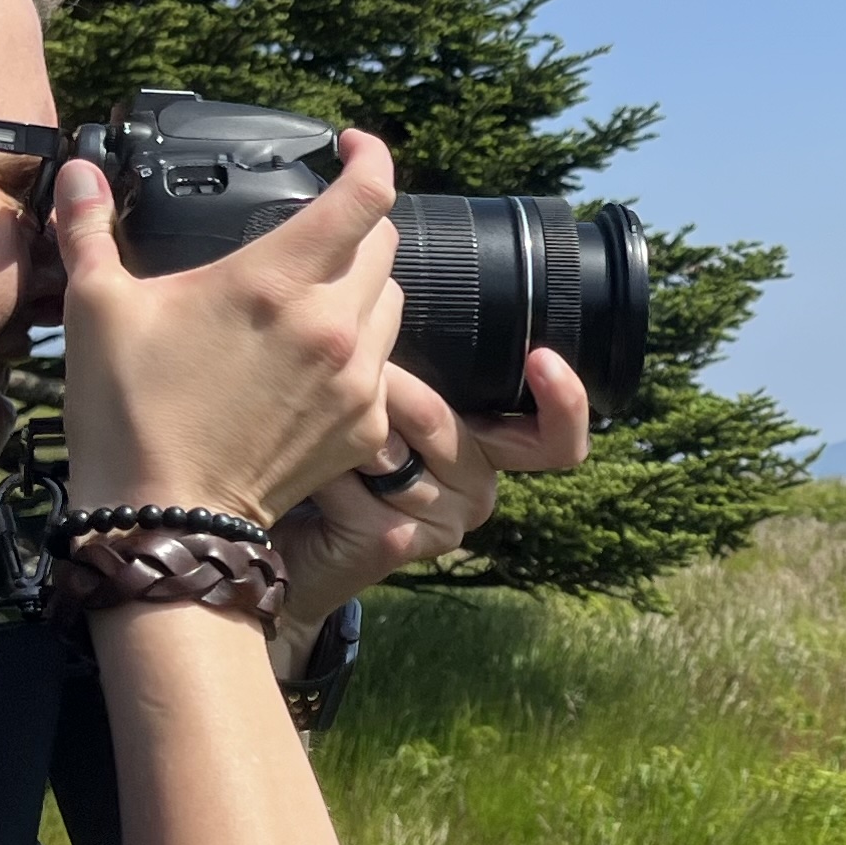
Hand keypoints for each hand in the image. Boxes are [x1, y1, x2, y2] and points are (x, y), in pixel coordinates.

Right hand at [51, 133, 403, 524]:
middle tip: (316, 231)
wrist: (164, 518)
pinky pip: (385, 367)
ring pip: (391, 304)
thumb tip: (78, 173)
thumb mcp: (96, 307)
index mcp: (277, 280)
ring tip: (311, 300)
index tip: (353, 148)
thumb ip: (91, 228)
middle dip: (357, 226)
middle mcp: (332, 325)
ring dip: (362, 290)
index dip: (373, 158)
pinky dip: (360, 353)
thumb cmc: (128, 412)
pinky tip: (312, 364)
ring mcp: (357, 379)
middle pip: (384, 245)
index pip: (367, 196)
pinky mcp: (365, 426)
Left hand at [272, 347, 594, 658]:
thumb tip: (403, 301)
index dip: (565, 401)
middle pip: (443, 419)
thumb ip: (418, 367)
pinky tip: (299, 468)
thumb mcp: (385, 400)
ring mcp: (442, 523)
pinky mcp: (394, 543)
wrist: (281, 538)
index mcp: (488, 447)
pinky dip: (315, 461)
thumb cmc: (330, 454)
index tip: (540, 358)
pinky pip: (353, 475)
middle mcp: (478, 489)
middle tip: (334, 366)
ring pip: (390, 445)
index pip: (555, 438)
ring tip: (306, 423)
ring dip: (336, 426)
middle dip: (379, 388)